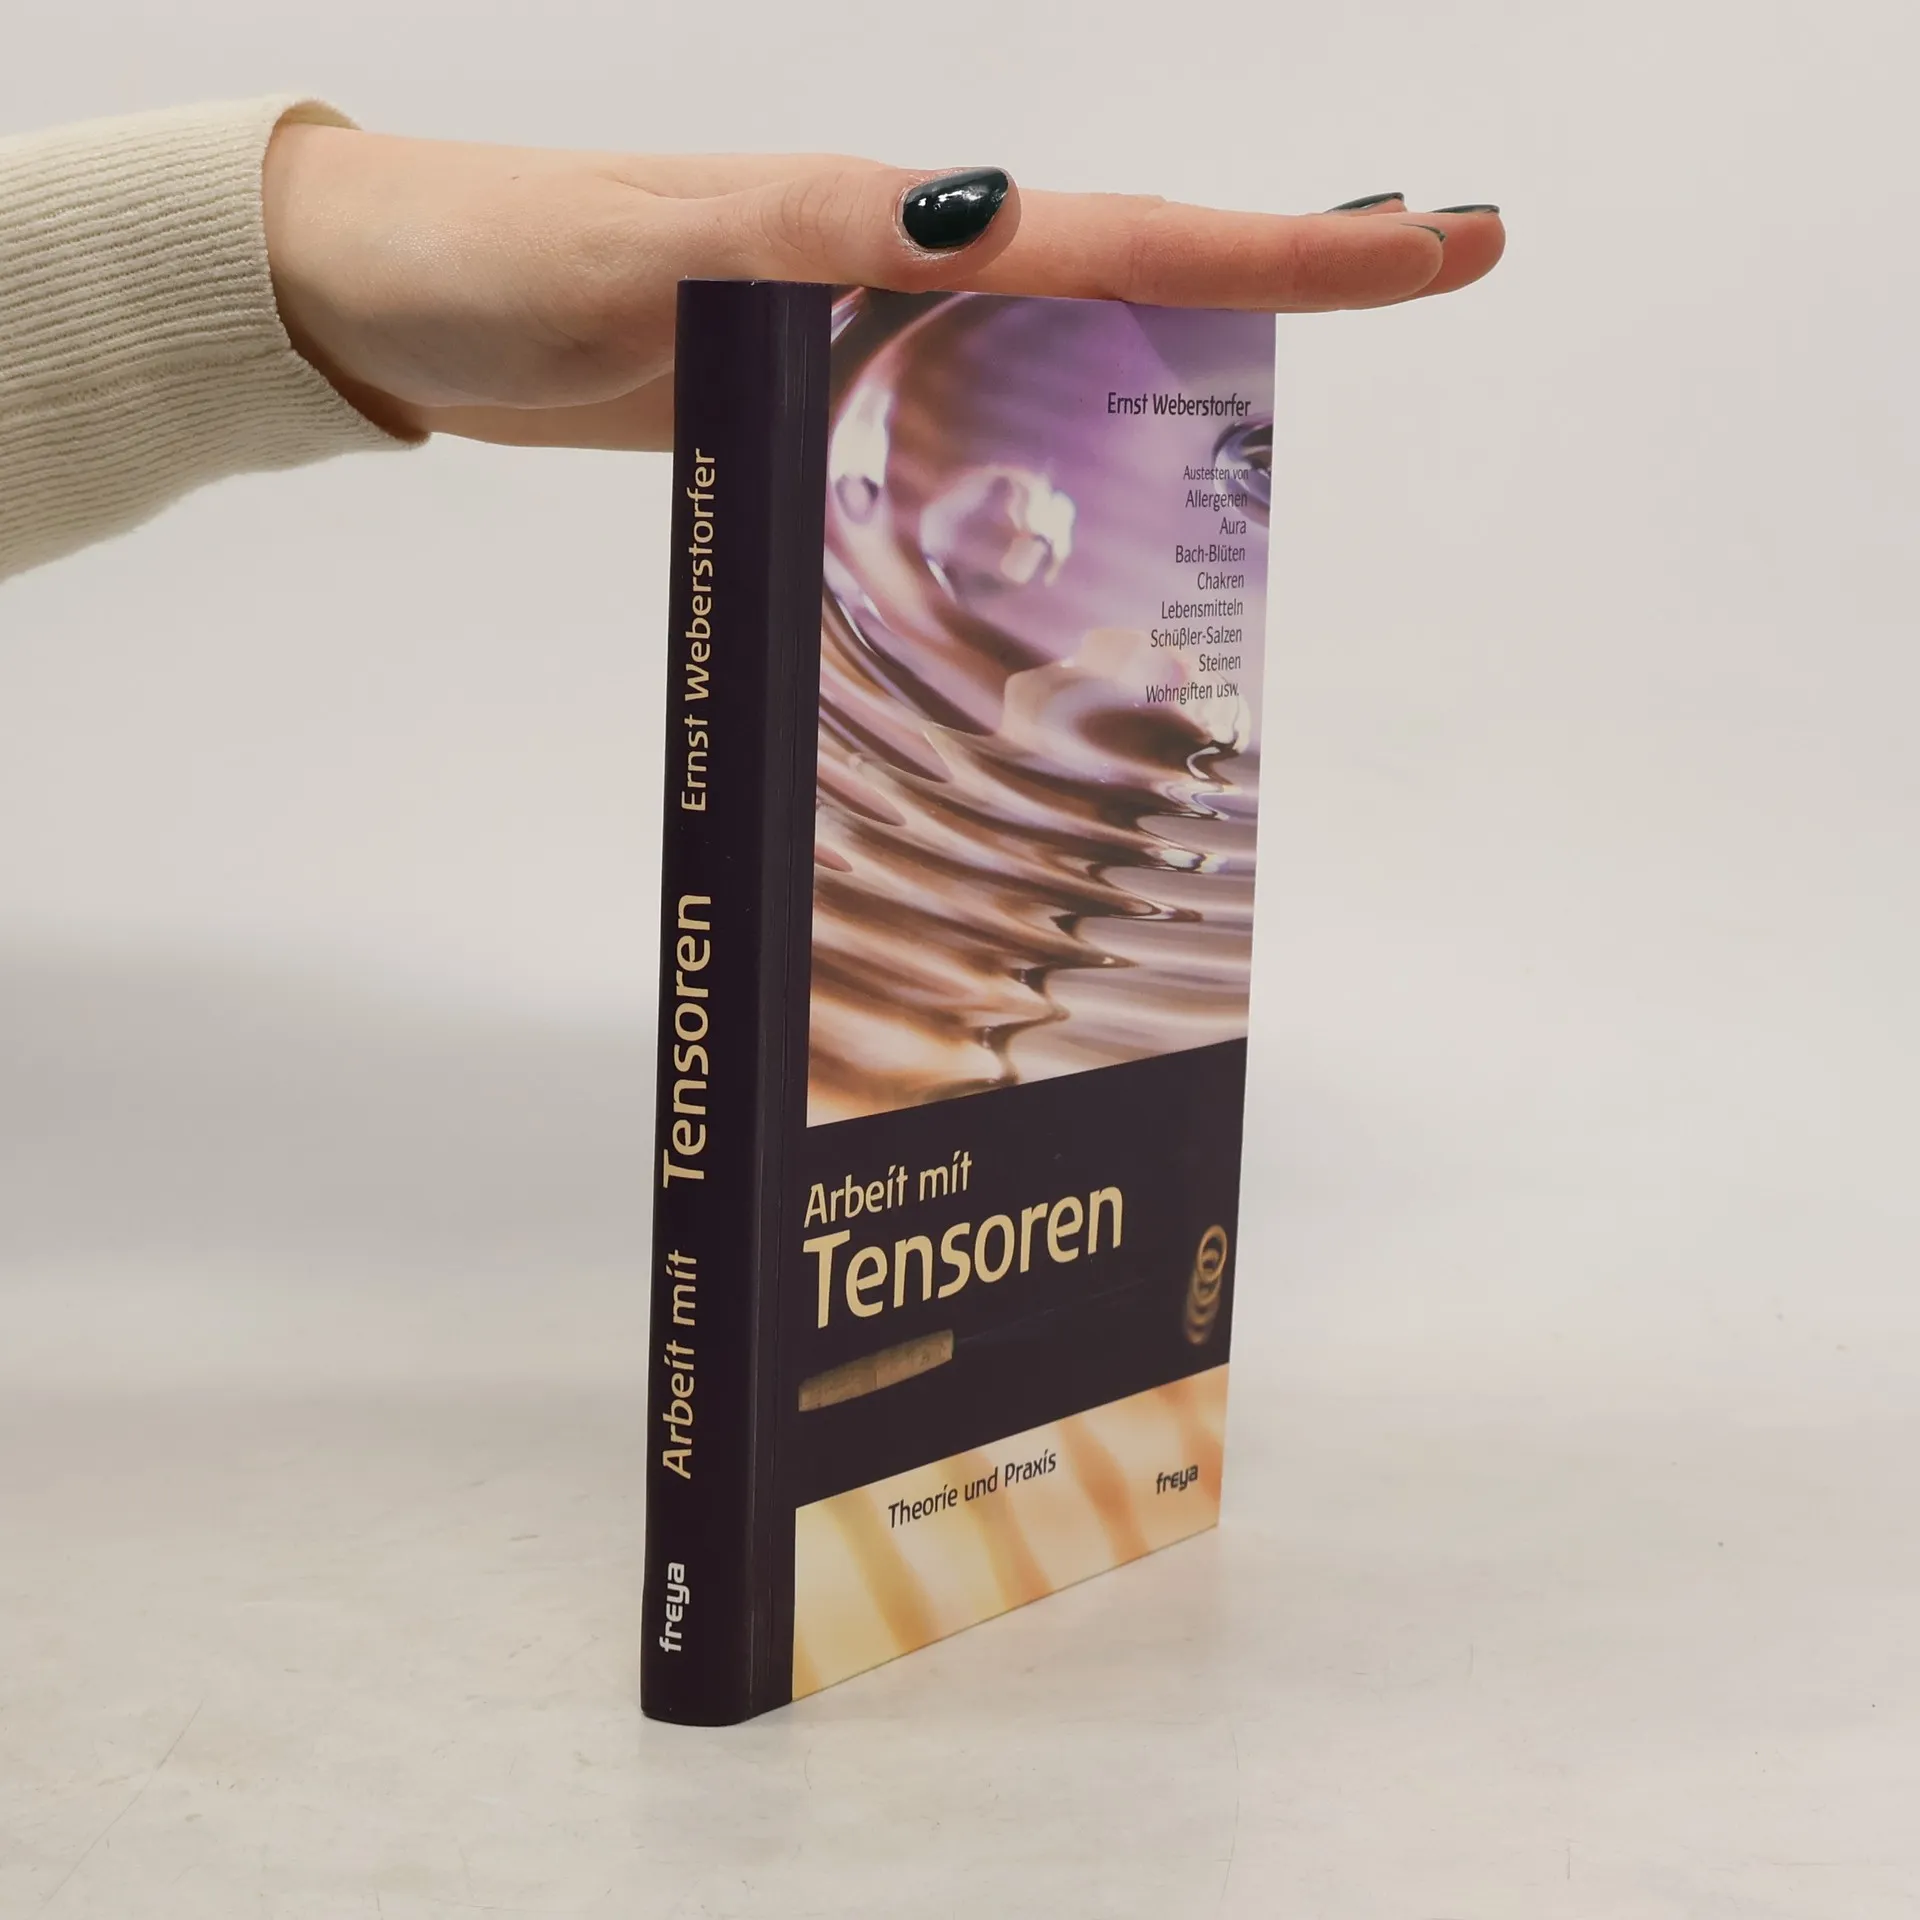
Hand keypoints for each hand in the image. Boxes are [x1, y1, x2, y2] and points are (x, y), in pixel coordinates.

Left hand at [261, 127, 1503, 449]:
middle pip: (1128, 277)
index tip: (1438, 241)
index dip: (1288, 247)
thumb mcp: (662, 246)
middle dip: (1284, 278)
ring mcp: (860, 336)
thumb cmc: (504, 265)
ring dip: (1185, 363)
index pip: (1124, 237)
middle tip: (1434, 271)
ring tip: (1305, 392)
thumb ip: (816, 241)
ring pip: (1058, 353)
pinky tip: (1079, 488)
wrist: (399, 299)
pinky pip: (963, 418)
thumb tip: (986, 229)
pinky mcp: (811, 395)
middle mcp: (896, 272)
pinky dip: (1047, 444)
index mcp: (886, 228)